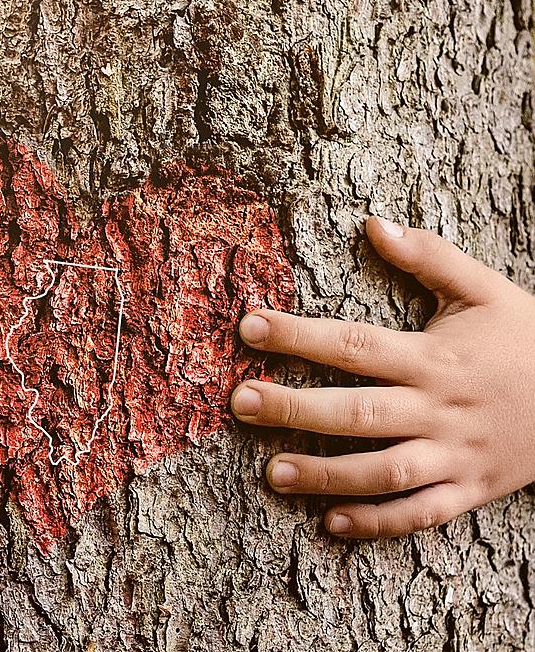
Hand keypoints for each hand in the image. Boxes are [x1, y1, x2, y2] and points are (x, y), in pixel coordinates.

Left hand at [231, 216, 534, 537]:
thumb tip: (373, 223)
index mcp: (435, 357)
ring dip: (325, 474)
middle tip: (240, 403)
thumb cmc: (527, 340)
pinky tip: (332, 523)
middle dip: (294, 409)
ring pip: (383, 472)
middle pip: (358, 412)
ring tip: (271, 473)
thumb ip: (430, 256)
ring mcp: (455, 454)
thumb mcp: (486, 290)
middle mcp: (439, 408)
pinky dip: (378, 522)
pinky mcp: (470, 489)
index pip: (355, 344)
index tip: (249, 327)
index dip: (298, 335)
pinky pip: (421, 513)